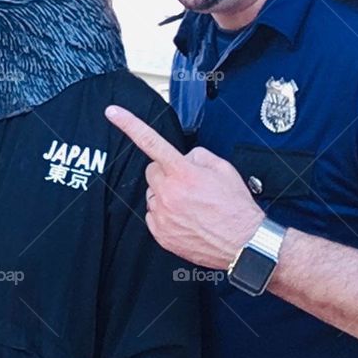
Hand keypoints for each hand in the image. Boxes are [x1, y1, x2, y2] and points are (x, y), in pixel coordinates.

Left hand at [104, 107, 264, 269]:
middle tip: (188, 184)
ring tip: (191, 205)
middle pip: (152, 171)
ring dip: (167, 195)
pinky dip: (166, 214)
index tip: (113, 113)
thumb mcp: (224, 169)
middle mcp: (169, 193)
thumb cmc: (236, 209)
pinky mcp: (160, 233)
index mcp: (183, 173)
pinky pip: (153, 215)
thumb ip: (198, 156)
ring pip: (153, 194)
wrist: (244, 244)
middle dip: (166, 173)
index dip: (129, 124)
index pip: (150, 141)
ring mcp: (162, 214)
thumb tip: (184, 158)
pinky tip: (185, 218)